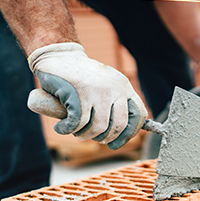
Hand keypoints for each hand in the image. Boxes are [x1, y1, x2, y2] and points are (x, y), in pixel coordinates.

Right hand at [27, 42, 146, 148]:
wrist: (60, 57)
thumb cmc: (82, 77)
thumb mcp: (106, 85)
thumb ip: (116, 103)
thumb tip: (123, 134)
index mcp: (124, 86)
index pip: (139, 115)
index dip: (130, 134)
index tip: (115, 143)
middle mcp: (115, 88)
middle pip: (118, 126)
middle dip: (104, 138)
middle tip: (91, 136)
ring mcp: (98, 91)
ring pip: (97, 128)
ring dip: (84, 135)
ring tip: (75, 130)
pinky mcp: (79, 94)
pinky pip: (77, 124)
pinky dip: (67, 130)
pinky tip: (61, 127)